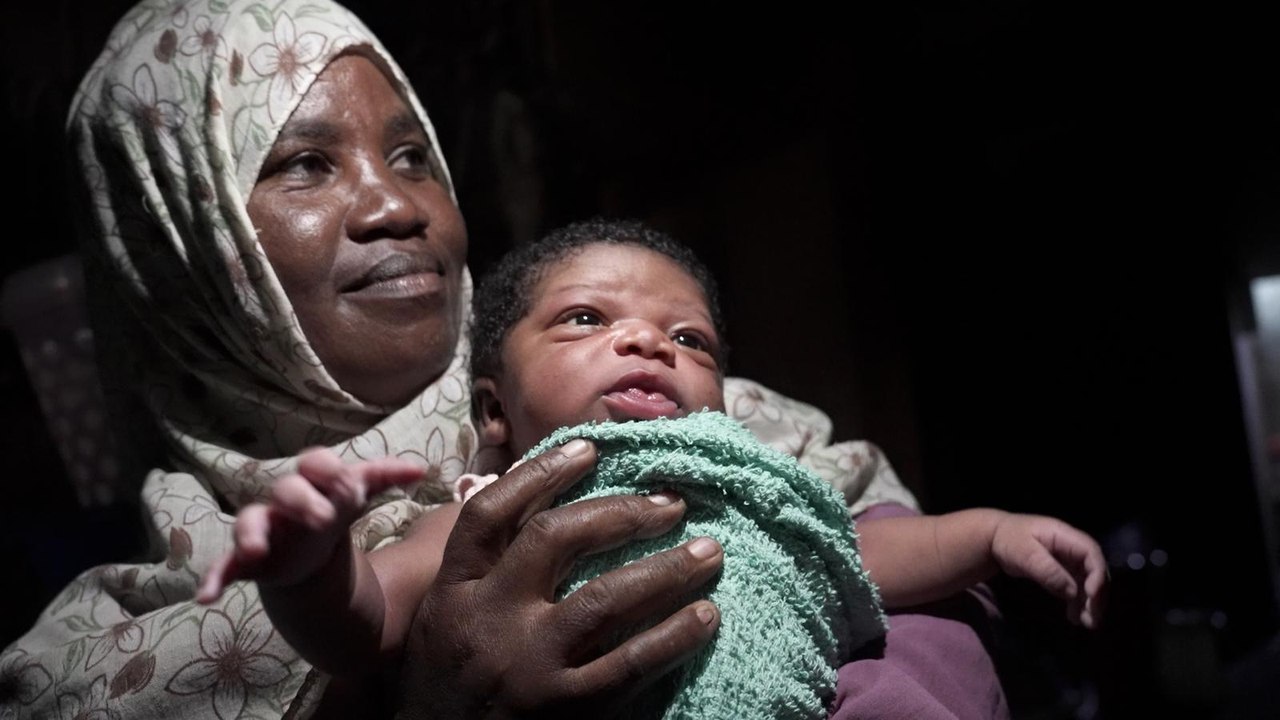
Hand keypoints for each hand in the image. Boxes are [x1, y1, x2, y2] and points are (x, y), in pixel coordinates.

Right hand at [197, 448, 423, 601]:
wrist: (310, 550)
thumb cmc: (333, 510)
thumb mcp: (358, 494)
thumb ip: (384, 478)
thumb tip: (420, 470)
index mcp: (313, 481)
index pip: (315, 463)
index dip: (329, 471)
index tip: (350, 484)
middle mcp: (284, 501)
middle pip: (285, 489)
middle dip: (302, 500)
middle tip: (324, 519)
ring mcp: (264, 530)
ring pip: (250, 522)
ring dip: (251, 533)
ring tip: (254, 549)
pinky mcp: (247, 561)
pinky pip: (225, 566)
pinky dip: (214, 578)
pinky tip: (206, 597)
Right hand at [393, 439, 723, 718]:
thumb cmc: (447, 686)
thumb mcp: (441, 620)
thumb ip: (479, 570)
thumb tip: (536, 503)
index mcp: (454, 591)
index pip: (490, 513)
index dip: (540, 472)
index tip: (589, 449)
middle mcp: (489, 618)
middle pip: (556, 540)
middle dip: (621, 513)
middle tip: (671, 504)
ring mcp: (528, 664)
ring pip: (605, 598)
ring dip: (665, 568)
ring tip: (708, 553)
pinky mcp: (562, 710)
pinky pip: (630, 664)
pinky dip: (673, 636)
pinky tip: (706, 617)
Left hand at [990, 513, 1107, 627]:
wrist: (995, 537)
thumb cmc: (1009, 539)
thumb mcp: (1024, 553)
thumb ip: (1047, 570)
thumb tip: (1071, 591)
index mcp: (1064, 536)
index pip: (1091, 552)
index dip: (1097, 573)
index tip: (1092, 595)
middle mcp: (1072, 547)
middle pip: (1094, 570)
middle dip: (1097, 594)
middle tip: (1093, 618)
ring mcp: (1068, 559)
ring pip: (1087, 581)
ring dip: (1090, 602)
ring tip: (1087, 623)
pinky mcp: (1063, 571)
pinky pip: (1076, 587)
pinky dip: (1078, 602)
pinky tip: (1075, 618)